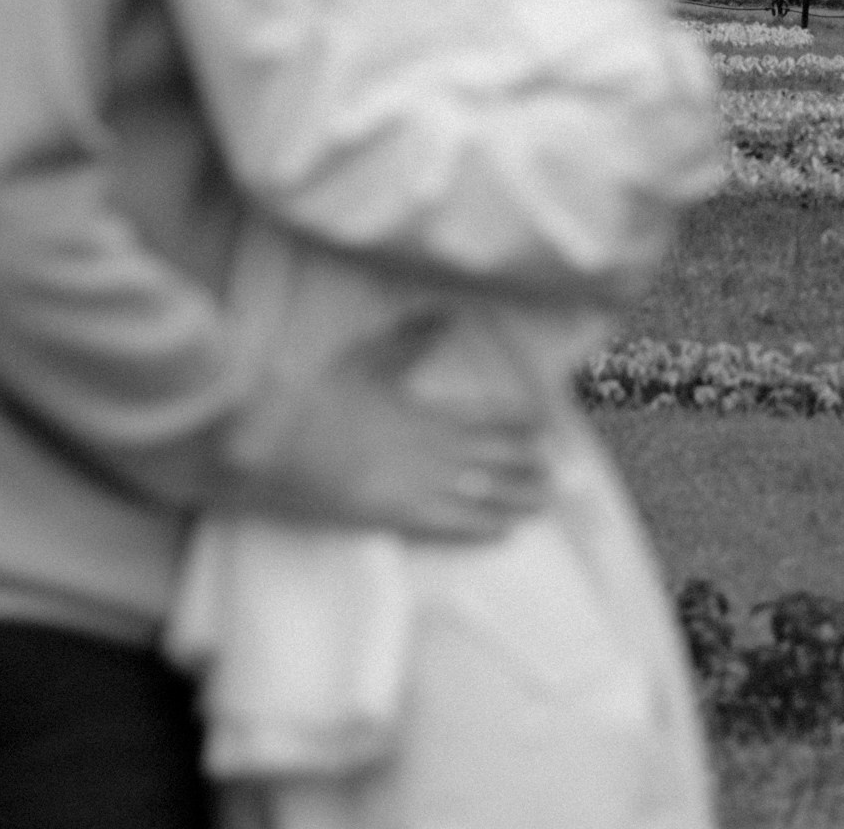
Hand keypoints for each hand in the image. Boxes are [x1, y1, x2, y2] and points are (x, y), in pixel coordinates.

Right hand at [213, 312, 548, 542]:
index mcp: (426, 410)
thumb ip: (411, 338)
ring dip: (516, 497)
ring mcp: (419, 485)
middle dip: (527, 464)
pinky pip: (453, 525)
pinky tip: (505, 530)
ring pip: (482, 493)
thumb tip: (448, 314)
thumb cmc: (322, 397)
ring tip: (544, 501)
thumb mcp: (369, 358)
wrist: (284, 442)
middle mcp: (431, 449)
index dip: (520, 423)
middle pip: (493, 458)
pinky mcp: (400, 515)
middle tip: (559, 470)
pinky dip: (482, 526)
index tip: (547, 425)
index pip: (487, 417)